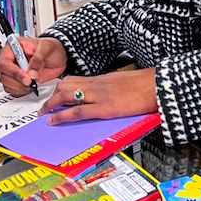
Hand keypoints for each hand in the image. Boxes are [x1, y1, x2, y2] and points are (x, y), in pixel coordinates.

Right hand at [0, 37, 66, 96]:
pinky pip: (14, 90)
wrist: (60, 57)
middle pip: (4, 75)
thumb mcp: (47, 47)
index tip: (26, 78)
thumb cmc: (52, 48)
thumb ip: (38, 59)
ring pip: (7, 84)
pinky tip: (32, 87)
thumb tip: (31, 73)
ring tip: (34, 83)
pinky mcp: (19, 81)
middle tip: (31, 82)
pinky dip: (22, 92)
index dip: (13, 72)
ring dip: (20, 88)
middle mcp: (11, 60)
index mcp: (14, 47)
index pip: (4, 62)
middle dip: (17, 82)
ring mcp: (14, 72)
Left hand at [40, 69, 157, 124]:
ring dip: (51, 105)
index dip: (60, 88)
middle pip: (65, 85)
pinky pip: (77, 112)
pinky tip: (53, 121)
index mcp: (102, 79)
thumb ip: (114, 88)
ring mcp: (99, 96)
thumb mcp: (125, 83)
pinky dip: (62, 116)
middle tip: (44, 107)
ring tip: (43, 115)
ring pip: (66, 96)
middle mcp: (97, 85)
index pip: (74, 80)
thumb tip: (110, 95)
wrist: (156, 85)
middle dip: (52, 97)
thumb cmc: (146, 85)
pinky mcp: (104, 108)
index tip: (54, 96)